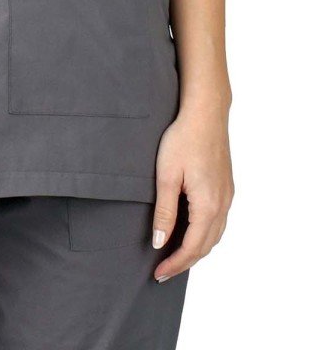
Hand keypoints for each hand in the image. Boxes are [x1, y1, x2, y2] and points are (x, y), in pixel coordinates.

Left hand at [151, 101, 234, 281]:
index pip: (192, 247)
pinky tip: (190, 231)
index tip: (158, 273)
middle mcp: (222, 204)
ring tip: (175, 256)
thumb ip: (164, 212)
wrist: (205, 113)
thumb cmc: (183, 139)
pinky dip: (204, 234)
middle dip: (185, 262)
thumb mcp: (166, 176)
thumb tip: (159, 242)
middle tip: (164, 271)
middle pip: (206, 246)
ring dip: (196, 249)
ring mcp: (227, 195)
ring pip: (215, 235)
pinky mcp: (226, 186)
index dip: (175, 264)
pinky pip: (218, 221)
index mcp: (208, 205)